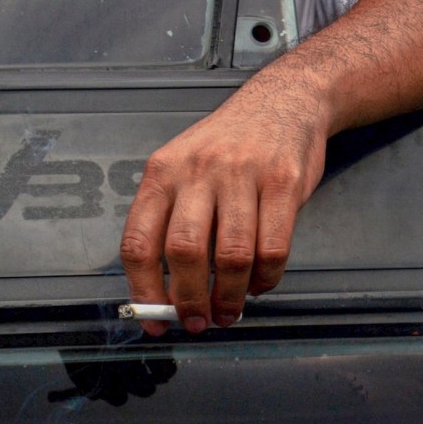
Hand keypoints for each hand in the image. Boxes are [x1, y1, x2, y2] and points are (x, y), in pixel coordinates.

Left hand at [120, 77, 329, 334]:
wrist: (284, 101)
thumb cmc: (229, 146)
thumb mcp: (185, 168)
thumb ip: (172, 221)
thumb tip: (166, 291)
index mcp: (162, 173)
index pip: (138, 242)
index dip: (143, 291)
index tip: (154, 320)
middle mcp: (197, 171)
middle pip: (183, 251)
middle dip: (190, 300)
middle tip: (199, 322)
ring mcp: (242, 174)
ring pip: (231, 256)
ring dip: (230, 297)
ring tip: (230, 312)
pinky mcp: (283, 182)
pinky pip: (273, 247)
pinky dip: (266, 279)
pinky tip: (260, 284)